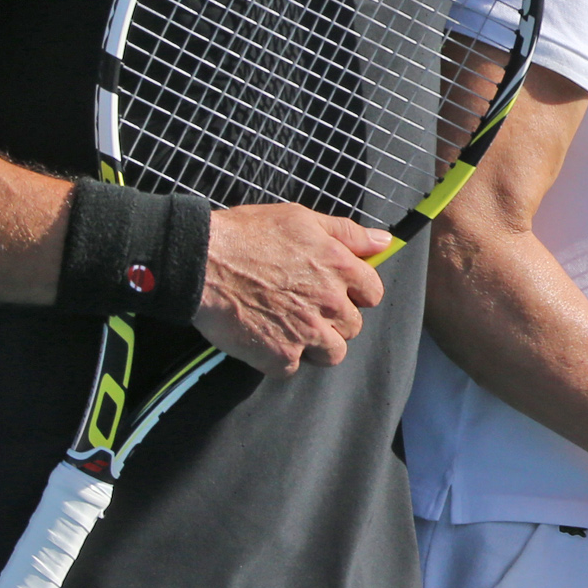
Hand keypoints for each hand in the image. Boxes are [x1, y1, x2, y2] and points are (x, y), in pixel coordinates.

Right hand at [194, 206, 388, 376]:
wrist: (202, 262)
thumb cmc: (248, 235)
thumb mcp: (302, 219)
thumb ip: (349, 233)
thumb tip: (385, 242)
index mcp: (340, 268)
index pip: (373, 293)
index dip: (356, 293)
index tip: (337, 292)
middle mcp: (330, 302)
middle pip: (353, 326)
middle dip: (334, 320)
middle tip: (304, 308)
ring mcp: (307, 332)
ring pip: (333, 353)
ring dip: (316, 345)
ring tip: (291, 329)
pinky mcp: (281, 356)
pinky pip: (294, 368)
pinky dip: (282, 359)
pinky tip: (267, 339)